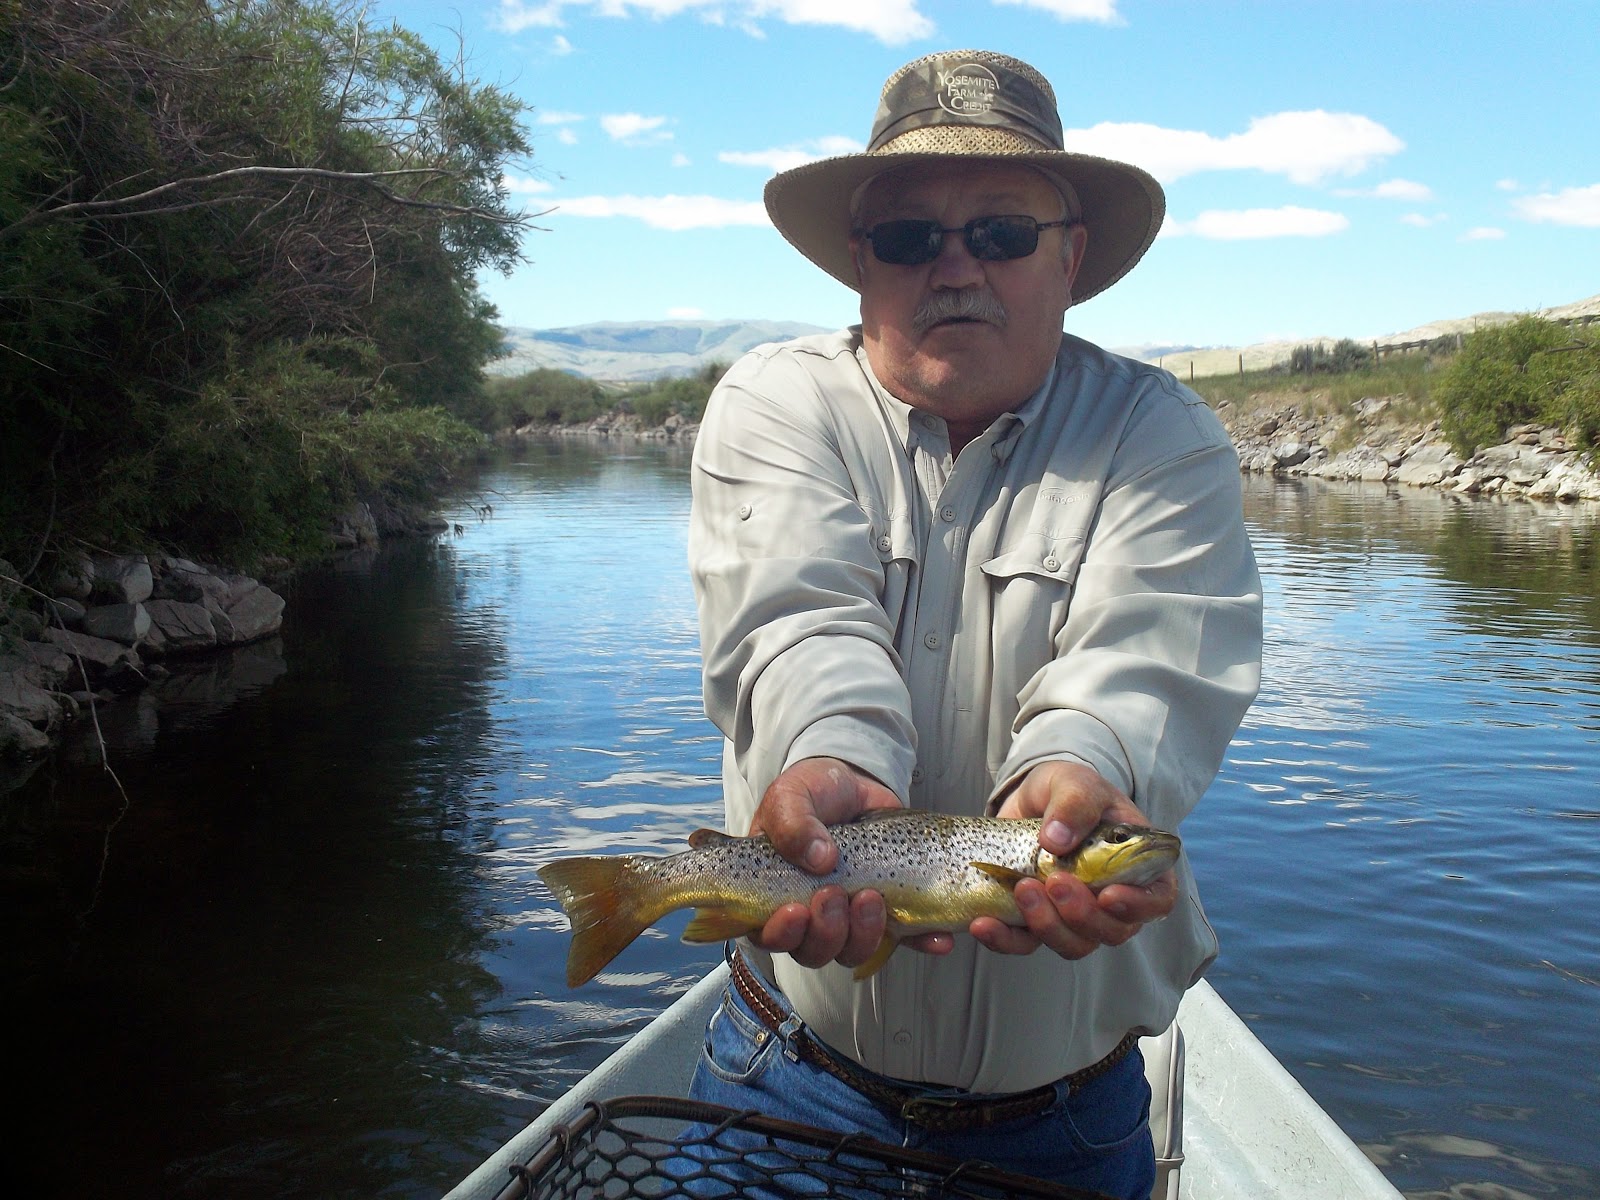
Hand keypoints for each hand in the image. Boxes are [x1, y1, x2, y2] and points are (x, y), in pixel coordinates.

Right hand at [747, 757, 951, 969]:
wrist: (854, 780)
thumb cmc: (811, 792)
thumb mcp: (791, 797)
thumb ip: (793, 823)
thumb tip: (820, 858)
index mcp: (774, 895)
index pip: (768, 934)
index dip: (781, 934)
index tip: (796, 910)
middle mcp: (811, 915)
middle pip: (814, 950)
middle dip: (827, 932)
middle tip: (835, 894)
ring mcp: (850, 916)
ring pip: (854, 950)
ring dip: (865, 934)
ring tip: (873, 898)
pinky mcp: (888, 910)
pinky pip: (905, 938)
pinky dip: (921, 941)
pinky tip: (937, 937)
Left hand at [971, 760, 1176, 959]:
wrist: (1030, 799)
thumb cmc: (1068, 790)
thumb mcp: (1075, 782)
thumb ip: (1075, 803)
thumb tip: (1057, 840)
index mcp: (1139, 867)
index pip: (1156, 900)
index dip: (1137, 907)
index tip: (1107, 895)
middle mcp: (1112, 900)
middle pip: (1112, 931)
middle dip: (1082, 915)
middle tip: (1054, 882)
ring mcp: (1075, 915)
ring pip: (1073, 944)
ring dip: (1047, 925)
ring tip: (1021, 889)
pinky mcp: (1037, 920)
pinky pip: (1026, 944)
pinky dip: (1006, 940)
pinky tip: (984, 924)